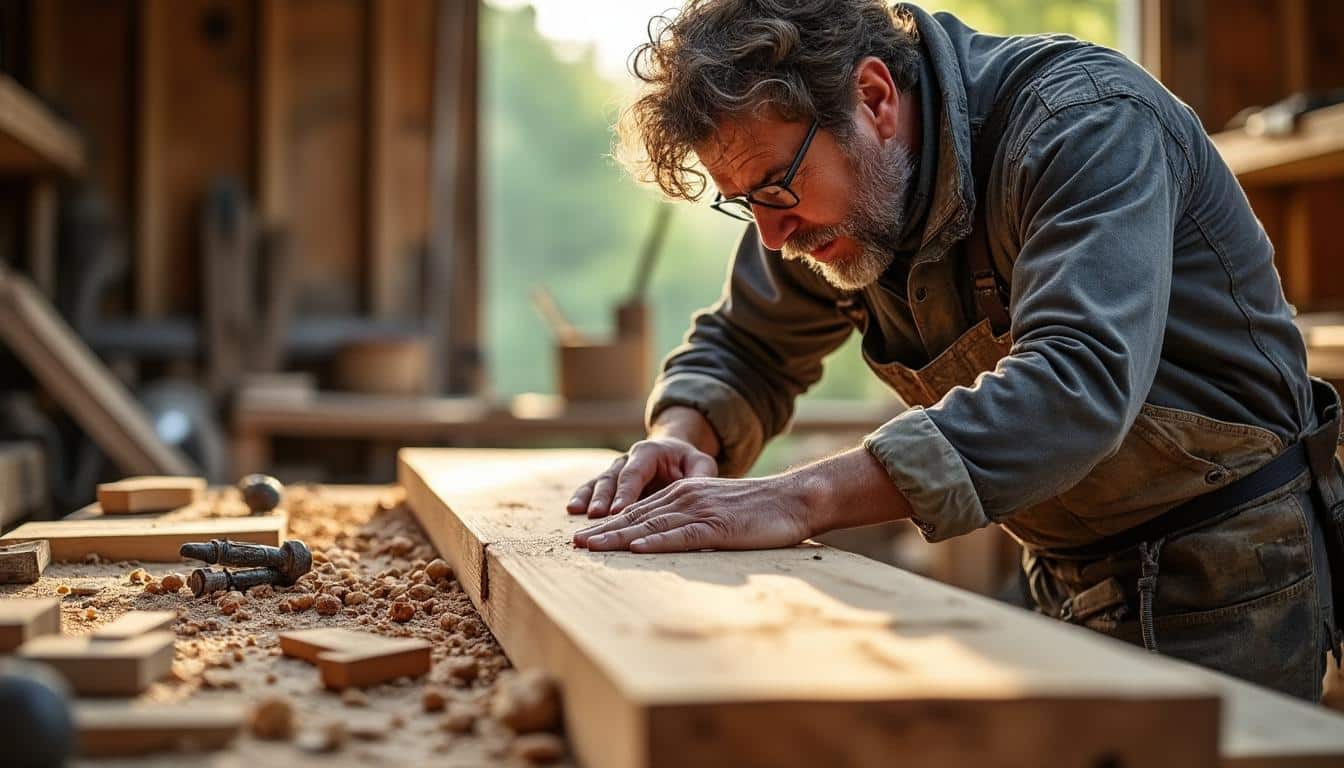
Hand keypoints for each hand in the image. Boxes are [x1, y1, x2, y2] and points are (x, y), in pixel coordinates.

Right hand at [566, 437, 717, 518]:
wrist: (674, 454)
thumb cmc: (689, 462)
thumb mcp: (701, 464)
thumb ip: (700, 475)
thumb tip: (701, 490)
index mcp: (649, 452)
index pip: (635, 473)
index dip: (626, 492)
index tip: (620, 510)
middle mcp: (627, 458)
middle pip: (612, 478)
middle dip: (603, 498)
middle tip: (597, 516)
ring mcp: (616, 469)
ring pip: (599, 482)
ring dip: (589, 498)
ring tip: (580, 513)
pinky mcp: (610, 480)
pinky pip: (592, 487)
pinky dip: (581, 497)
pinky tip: (572, 510)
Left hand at [572, 474, 815, 552]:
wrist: (796, 498)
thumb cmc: (761, 511)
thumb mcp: (719, 511)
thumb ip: (694, 522)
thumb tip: (672, 540)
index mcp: (685, 494)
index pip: (639, 512)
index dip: (609, 525)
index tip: (584, 538)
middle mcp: (686, 499)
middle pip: (636, 518)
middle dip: (603, 531)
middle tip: (573, 544)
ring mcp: (701, 511)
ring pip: (651, 526)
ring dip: (619, 537)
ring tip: (591, 547)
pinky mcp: (719, 528)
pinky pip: (682, 536)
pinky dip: (656, 543)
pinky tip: (636, 549)